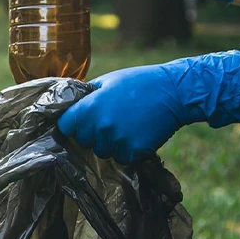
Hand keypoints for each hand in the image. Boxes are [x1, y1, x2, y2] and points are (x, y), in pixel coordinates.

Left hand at [57, 50, 239, 163]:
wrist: (174, 92)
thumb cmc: (139, 82)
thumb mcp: (109, 80)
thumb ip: (87, 95)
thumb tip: (70, 105)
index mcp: (90, 107)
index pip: (65, 126)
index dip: (71, 124)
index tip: (78, 122)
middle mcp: (101, 126)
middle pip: (83, 141)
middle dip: (92, 133)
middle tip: (109, 120)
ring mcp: (117, 141)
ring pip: (102, 152)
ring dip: (110, 143)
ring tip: (125, 125)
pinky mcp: (134, 152)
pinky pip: (121, 157)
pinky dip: (127, 150)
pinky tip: (137, 133)